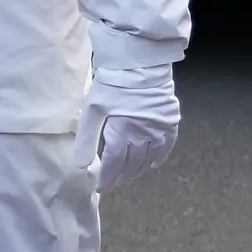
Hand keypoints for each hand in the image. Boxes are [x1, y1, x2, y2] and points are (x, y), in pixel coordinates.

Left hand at [72, 64, 179, 192]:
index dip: (107, 179)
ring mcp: (160, 130)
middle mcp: (144, 137)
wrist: (141, 63)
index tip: (100, 188)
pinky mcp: (171, 122)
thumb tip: (80, 166)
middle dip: (121, 176)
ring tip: (128, 175)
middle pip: (133, 165)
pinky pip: (167, 146)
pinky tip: (153, 164)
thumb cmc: (112, 84)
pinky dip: (159, 158)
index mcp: (123, 135)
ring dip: (138, 170)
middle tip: (111, 182)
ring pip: (150, 159)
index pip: (115, 166)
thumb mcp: (92, 110)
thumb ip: (86, 139)